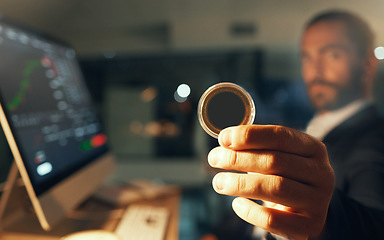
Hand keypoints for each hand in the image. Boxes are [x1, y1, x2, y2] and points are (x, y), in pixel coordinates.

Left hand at [208, 125, 334, 239]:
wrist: (306, 213)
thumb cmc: (284, 177)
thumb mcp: (278, 157)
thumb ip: (255, 146)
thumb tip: (225, 139)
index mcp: (313, 149)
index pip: (280, 136)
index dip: (249, 135)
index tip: (223, 138)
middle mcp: (321, 173)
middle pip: (275, 161)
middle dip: (238, 159)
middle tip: (213, 158)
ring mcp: (318, 201)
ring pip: (275, 188)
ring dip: (240, 184)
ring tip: (218, 182)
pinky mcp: (309, 226)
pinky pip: (272, 219)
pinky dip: (249, 211)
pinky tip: (236, 204)